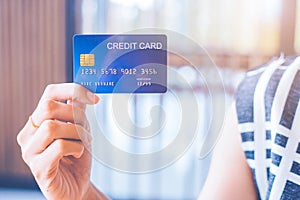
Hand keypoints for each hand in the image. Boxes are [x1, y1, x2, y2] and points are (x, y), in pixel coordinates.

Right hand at [17, 83, 103, 199]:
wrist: (76, 187)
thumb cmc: (76, 158)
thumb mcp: (80, 130)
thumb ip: (77, 112)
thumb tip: (82, 93)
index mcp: (38, 121)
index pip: (49, 93)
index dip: (72, 90)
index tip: (94, 98)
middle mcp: (29, 134)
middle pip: (48, 107)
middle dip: (75, 116)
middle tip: (86, 130)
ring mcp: (30, 151)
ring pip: (52, 126)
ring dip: (77, 133)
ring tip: (84, 144)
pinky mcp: (38, 167)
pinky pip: (59, 146)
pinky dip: (76, 148)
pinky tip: (77, 154)